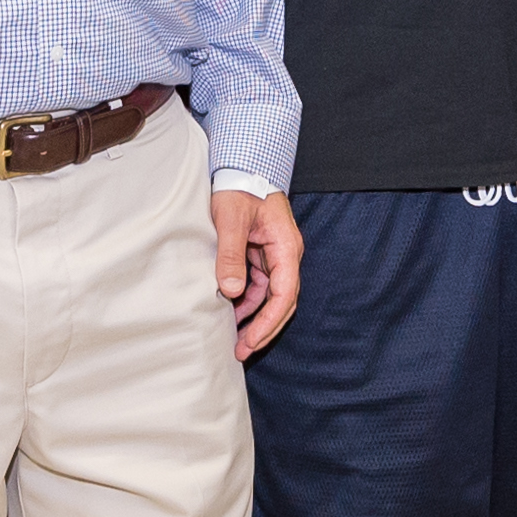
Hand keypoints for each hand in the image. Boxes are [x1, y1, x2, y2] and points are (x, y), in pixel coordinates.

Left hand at [213, 189, 301, 358]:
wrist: (241, 164)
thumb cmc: (239, 187)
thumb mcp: (230, 219)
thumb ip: (230, 254)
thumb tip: (231, 291)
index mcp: (286, 247)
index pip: (284, 295)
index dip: (268, 323)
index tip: (250, 342)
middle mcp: (286, 254)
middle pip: (282, 302)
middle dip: (264, 329)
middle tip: (241, 351)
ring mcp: (275, 255)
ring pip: (270, 296)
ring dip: (254, 317)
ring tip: (233, 336)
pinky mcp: (262, 253)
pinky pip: (259, 284)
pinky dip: (246, 300)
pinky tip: (230, 310)